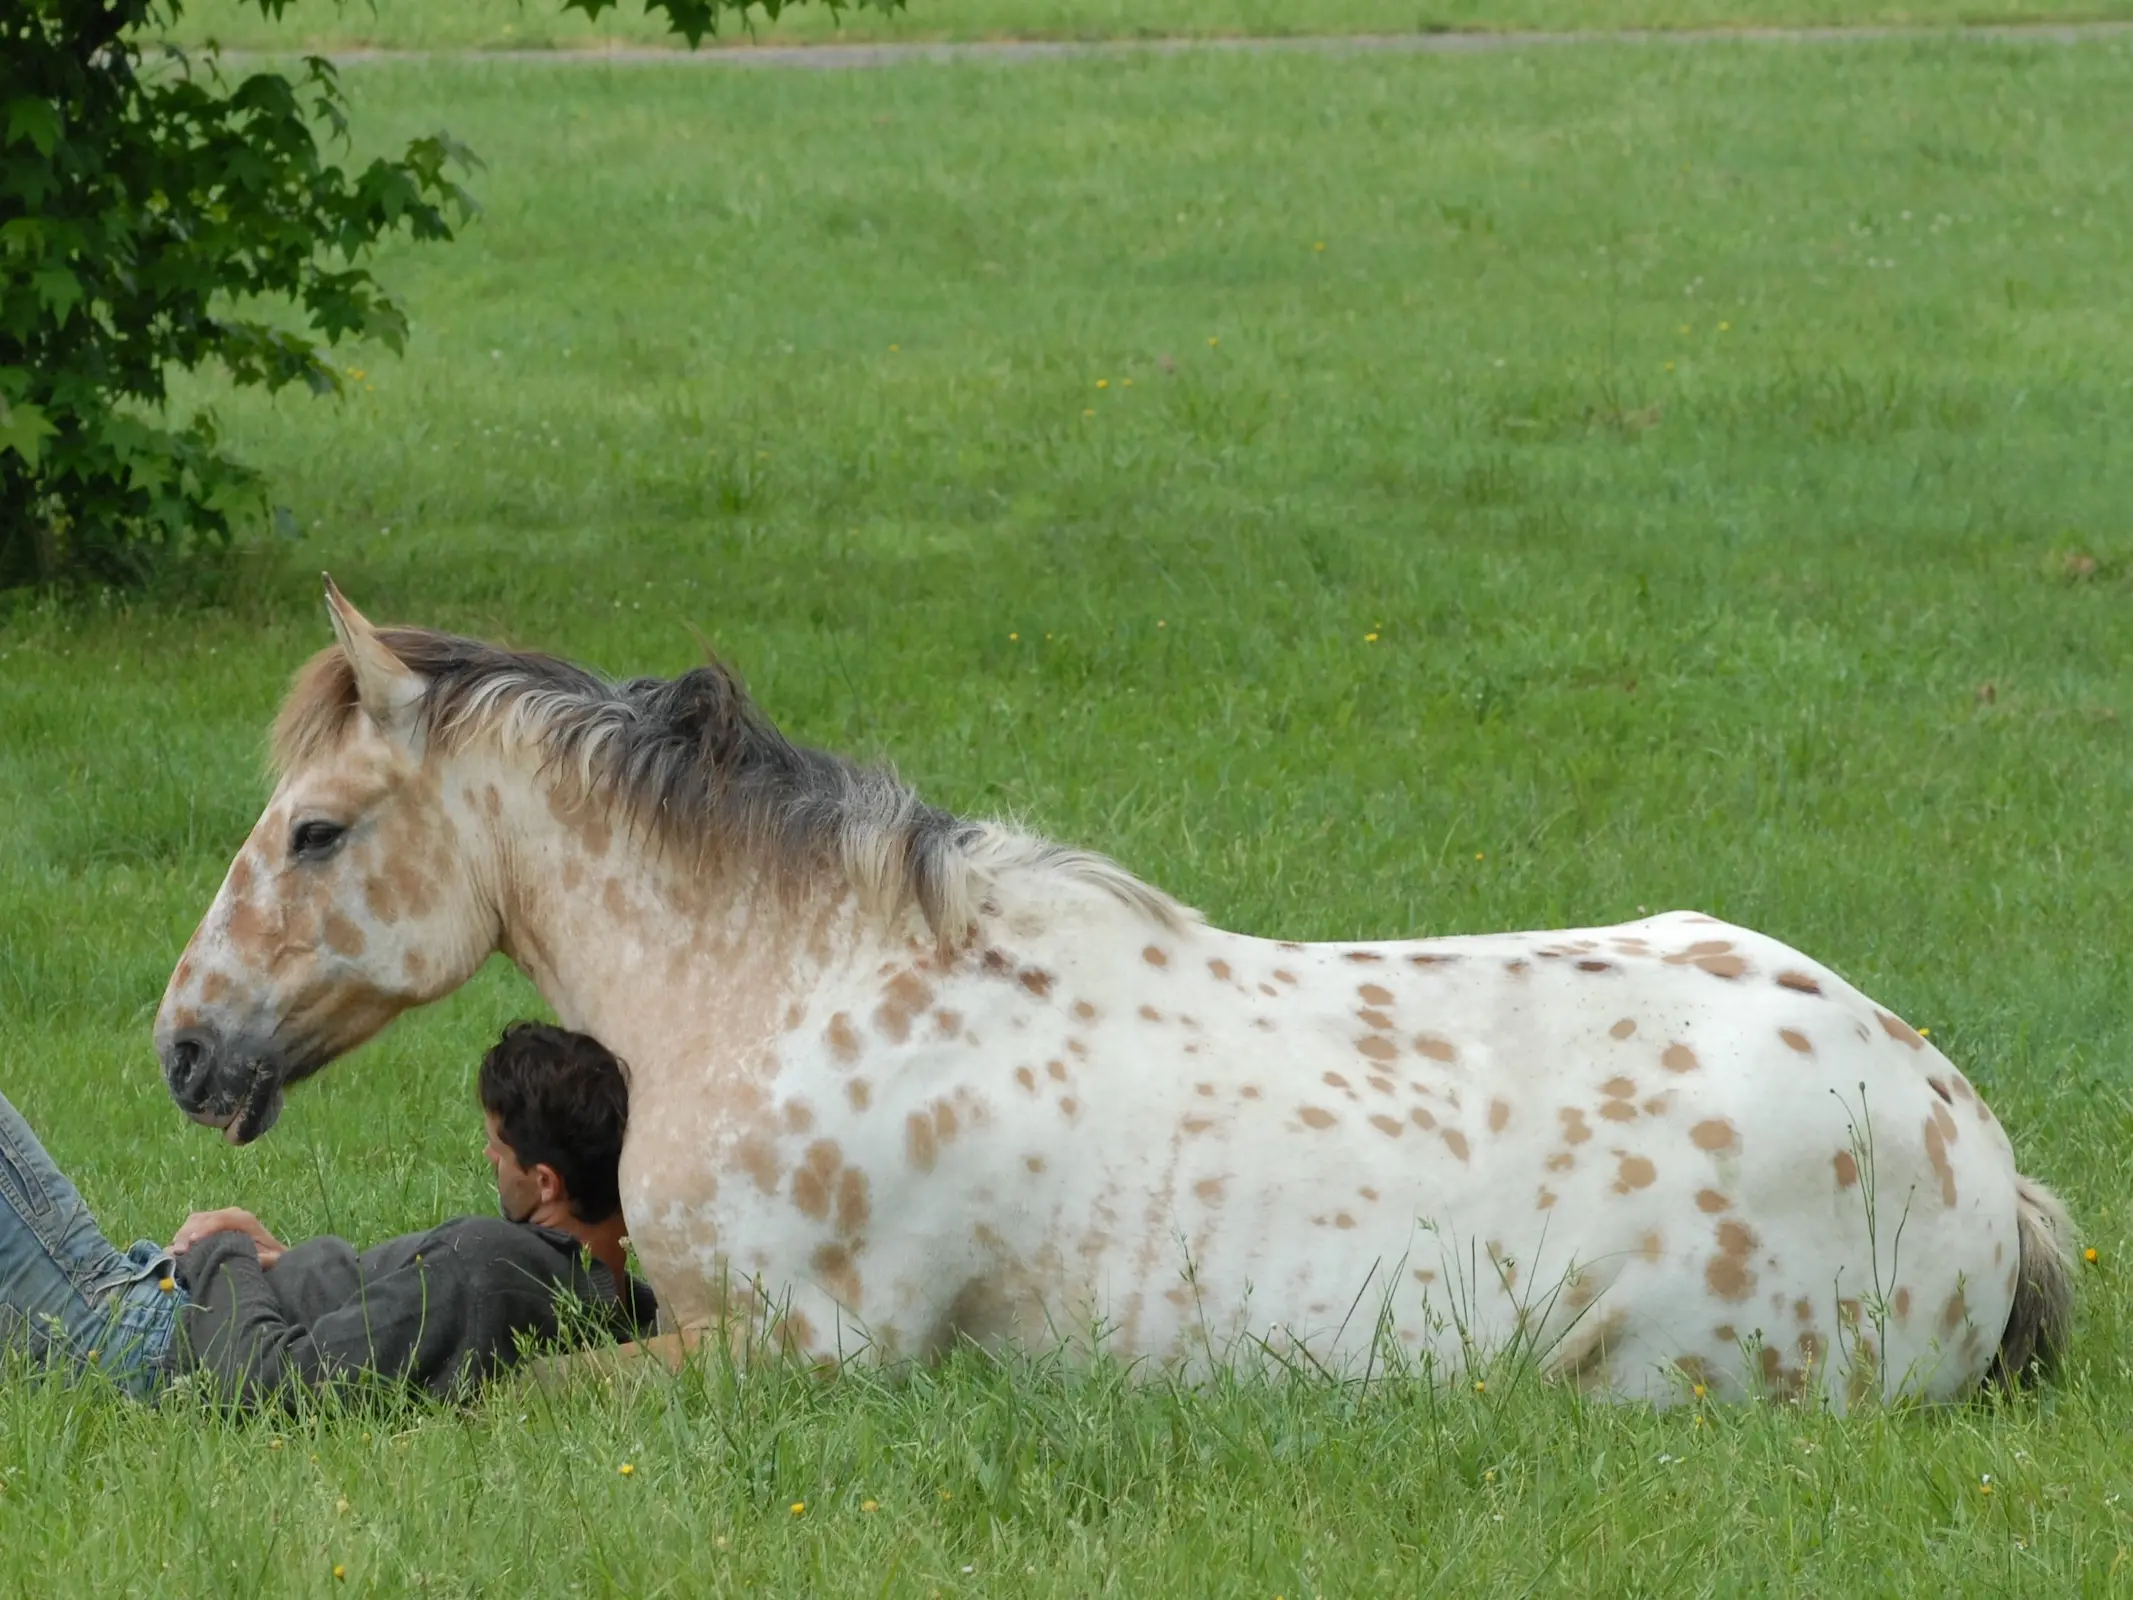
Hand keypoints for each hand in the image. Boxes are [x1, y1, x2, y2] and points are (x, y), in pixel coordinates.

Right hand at [171, 1206, 288, 1268]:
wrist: (271, 1252)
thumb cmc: (270, 1256)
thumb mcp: (272, 1259)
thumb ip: (264, 1259)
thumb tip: (253, 1259)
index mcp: (245, 1220)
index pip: (221, 1219)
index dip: (206, 1229)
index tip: (193, 1242)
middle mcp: (231, 1214)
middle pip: (203, 1218)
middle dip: (188, 1233)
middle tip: (178, 1252)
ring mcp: (219, 1218)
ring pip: (194, 1220)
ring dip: (182, 1235)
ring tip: (174, 1253)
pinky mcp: (210, 1225)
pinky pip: (193, 1225)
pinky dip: (183, 1236)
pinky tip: (176, 1250)